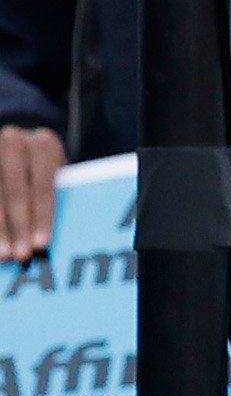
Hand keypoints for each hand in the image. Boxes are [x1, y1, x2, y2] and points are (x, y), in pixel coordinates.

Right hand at [0, 124, 57, 264]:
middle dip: (18, 225)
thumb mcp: (56, 175)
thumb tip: (56, 236)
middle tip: (21, 254)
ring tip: (4, 253)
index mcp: (44, 144)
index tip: (42, 243)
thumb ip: (60, 195)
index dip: (42, 215)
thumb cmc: (44, 171)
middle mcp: (15, 142)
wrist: (20, 148)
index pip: (43, 184)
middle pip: (15, 190)